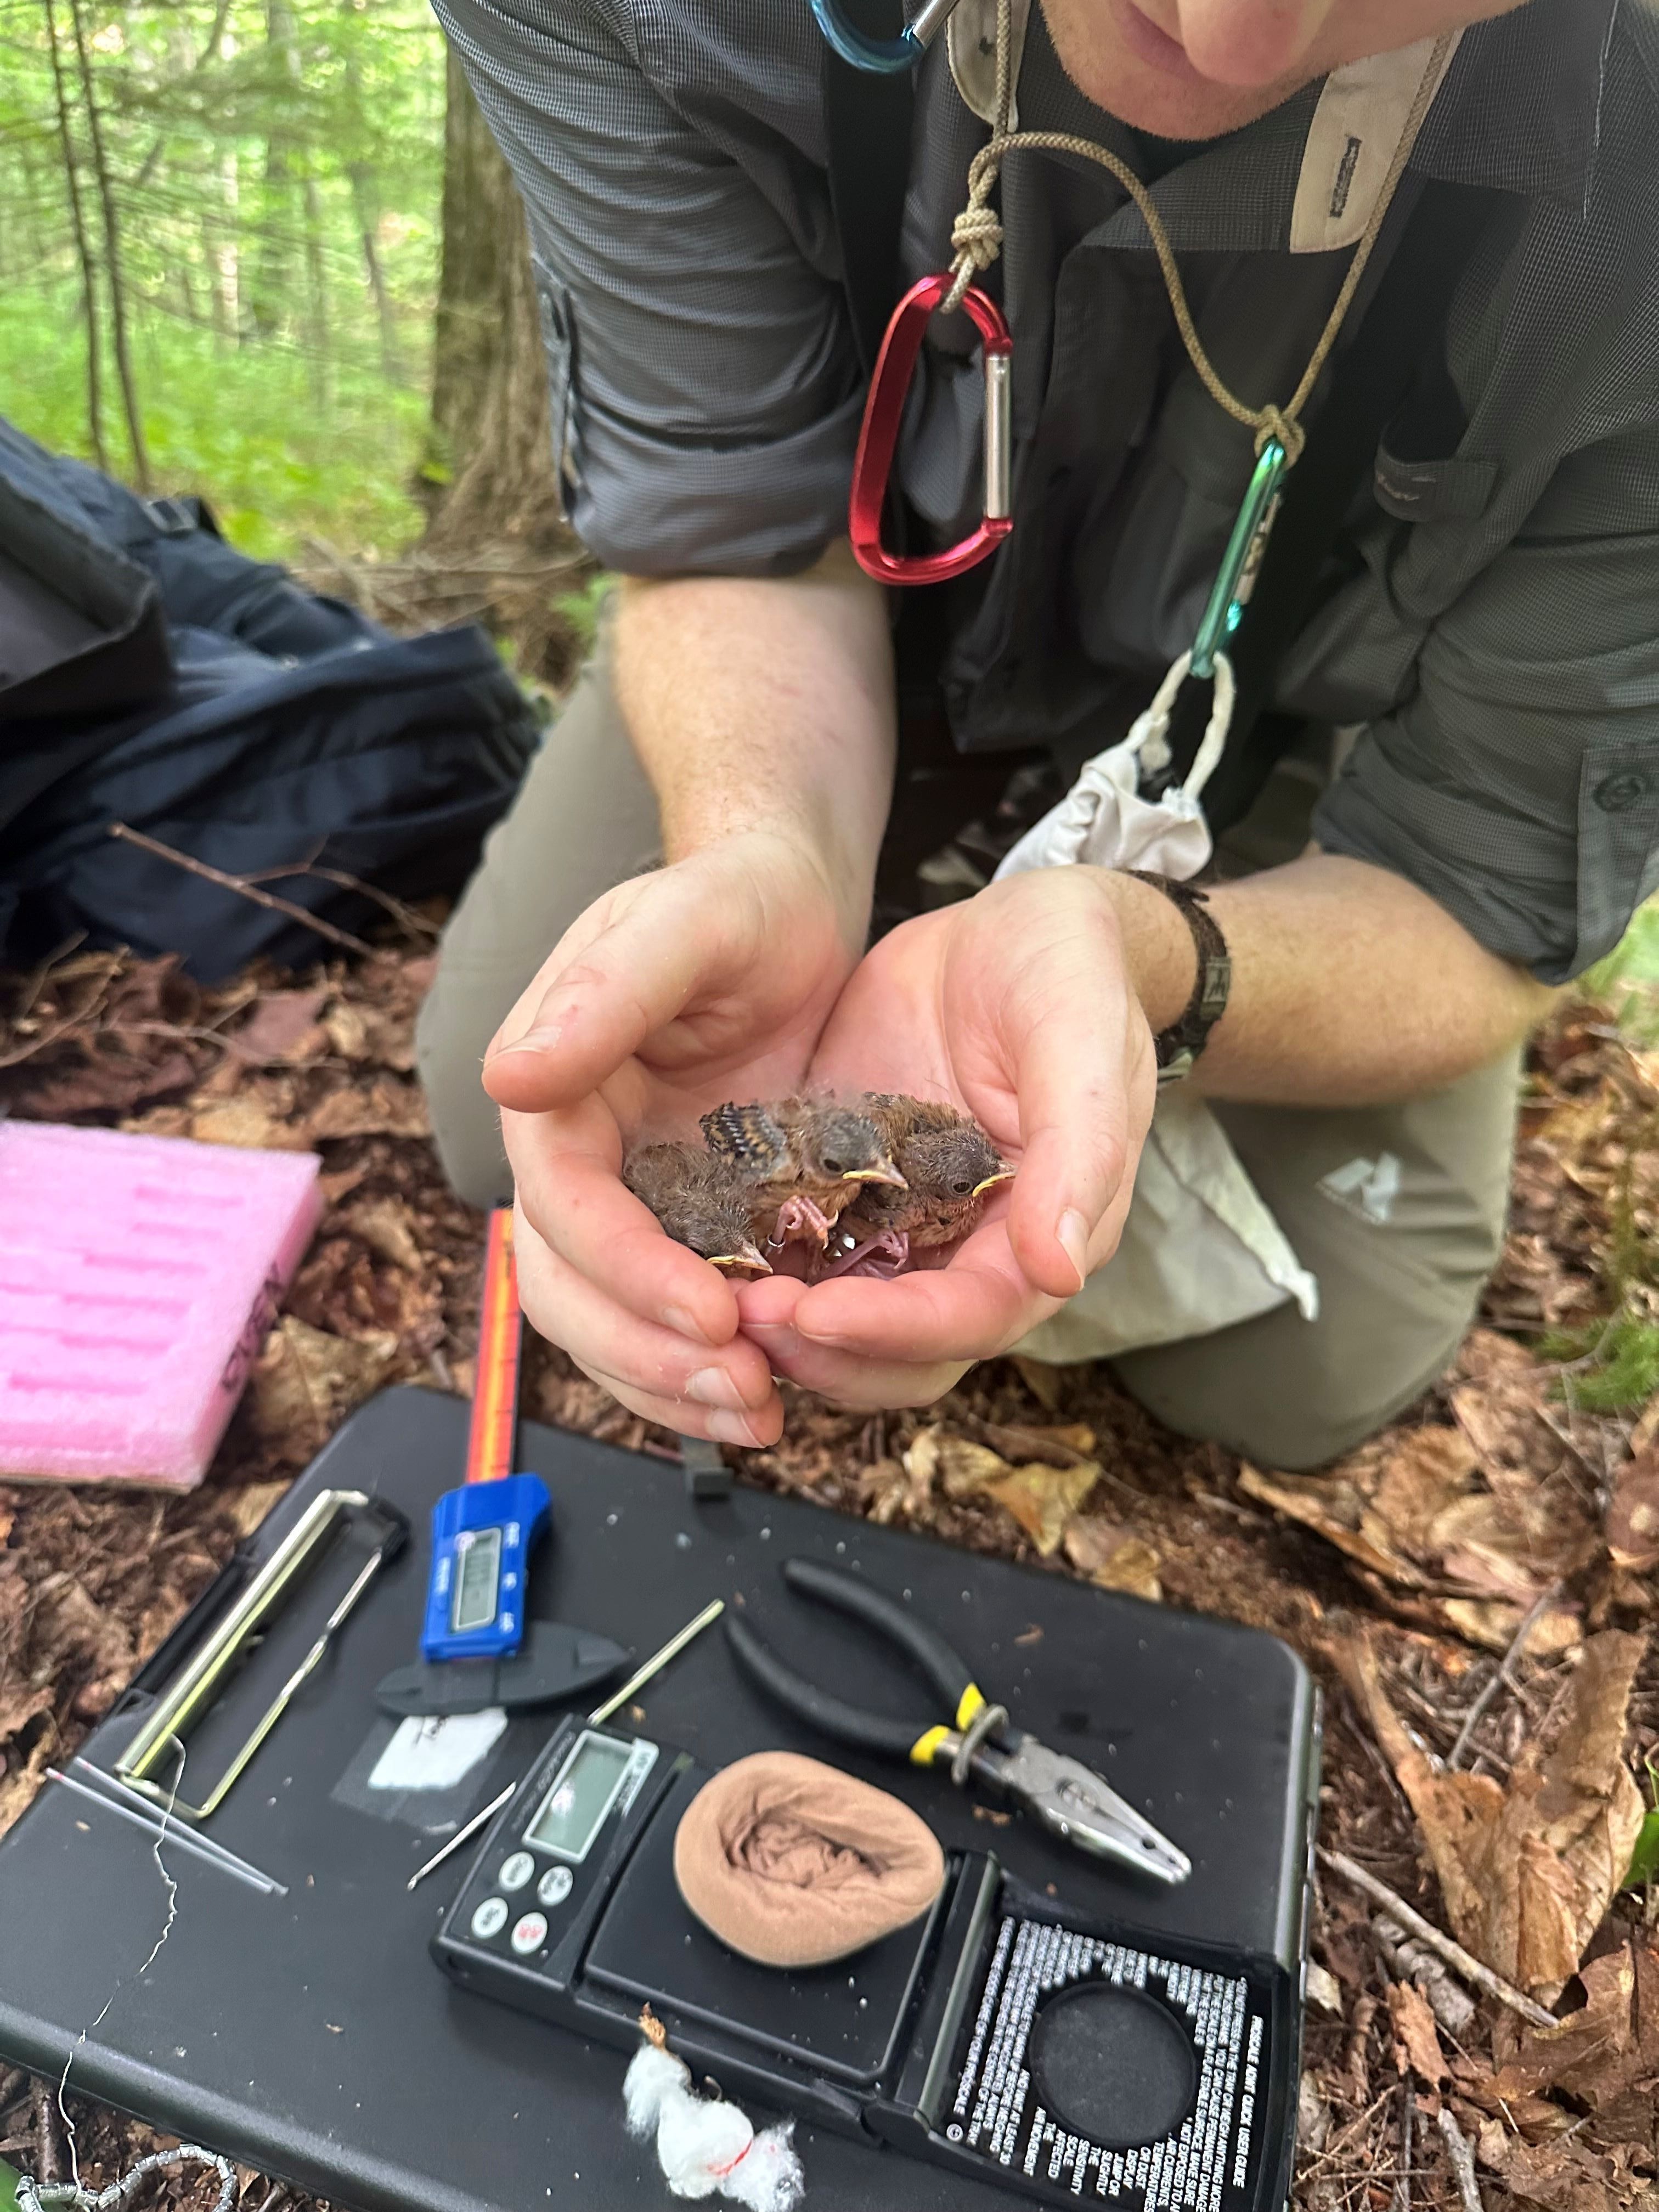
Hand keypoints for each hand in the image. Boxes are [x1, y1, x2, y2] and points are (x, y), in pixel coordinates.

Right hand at [482, 830, 862, 1446]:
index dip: (625, 1271)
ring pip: (607, 1325)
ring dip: (669, 1387)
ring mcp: (629, 1198)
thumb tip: (510, 1077)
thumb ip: (603, 993)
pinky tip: (766, 1396)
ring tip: (760, 1417)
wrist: (789, 905)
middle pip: (568, 1288)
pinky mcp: (687, 1224)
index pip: (563, 1206)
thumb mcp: (684, 923)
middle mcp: (577, 1157)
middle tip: (743, 1390)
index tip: (710, 1315)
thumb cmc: (738, 900)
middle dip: (643, 1354)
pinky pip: (665, 1320)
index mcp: (555, 1091)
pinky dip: (698, 1371)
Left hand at [732, 868, 1161, 1407]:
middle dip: (823, 1350)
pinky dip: (757, 1271)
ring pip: (843, 1327)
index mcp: (1044, 1230)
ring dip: (781, 1331)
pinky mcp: (846, 1192)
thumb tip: (1059, 1270)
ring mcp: (904, 1226)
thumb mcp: (1080, 1034)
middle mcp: (973, 1250)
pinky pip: (800, 1258)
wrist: (1008, 928)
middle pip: (901, 1352)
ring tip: (710, 1300)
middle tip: (741, 1316)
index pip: (974, 1318)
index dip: (896, 1329)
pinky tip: (696, 1253)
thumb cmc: (1064, 970)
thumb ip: (1081, 1147)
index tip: (816, 1315)